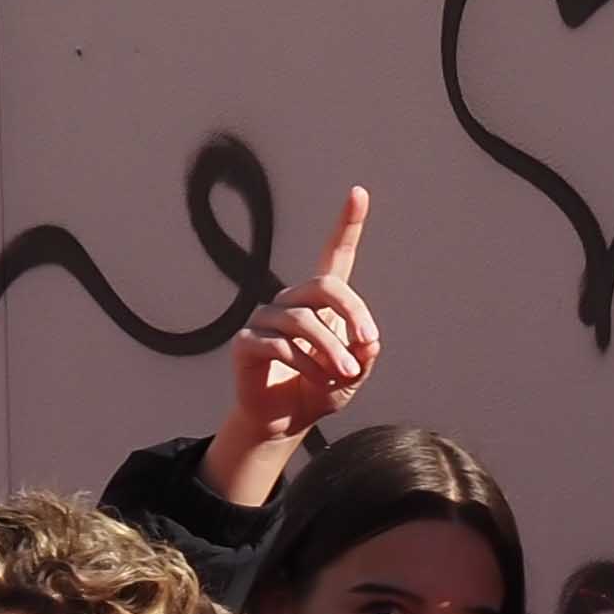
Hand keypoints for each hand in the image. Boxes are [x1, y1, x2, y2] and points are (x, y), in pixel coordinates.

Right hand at [220, 191, 379, 457]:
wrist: (283, 421)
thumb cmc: (318, 391)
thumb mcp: (353, 375)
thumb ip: (363, 355)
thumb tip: (366, 342)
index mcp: (320, 302)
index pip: (334, 254)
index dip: (347, 223)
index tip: (358, 192)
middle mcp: (291, 301)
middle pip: (324, 286)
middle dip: (352, 313)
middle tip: (367, 344)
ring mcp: (265, 319)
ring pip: (303, 322)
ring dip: (331, 351)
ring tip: (343, 375)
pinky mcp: (246, 342)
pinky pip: (279, 345)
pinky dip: (305, 365)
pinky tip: (313, 381)